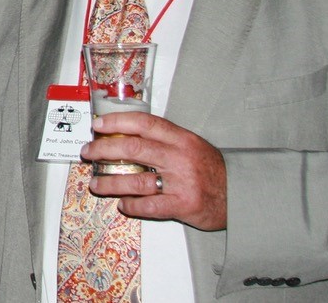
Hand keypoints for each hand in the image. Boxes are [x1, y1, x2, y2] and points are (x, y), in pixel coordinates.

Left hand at [83, 112, 227, 230]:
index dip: (117, 121)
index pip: (144, 123)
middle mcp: (179, 157)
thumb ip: (163, 139)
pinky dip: (132, 205)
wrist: (239, 195)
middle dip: (104, 150)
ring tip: (96, 184)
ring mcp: (181, 182)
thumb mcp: (190, 145)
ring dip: (110, 182)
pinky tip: (123, 204)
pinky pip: (149, 206)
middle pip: (133, 148)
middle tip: (88, 153)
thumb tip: (125, 134)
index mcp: (180, 138)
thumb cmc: (210, 169)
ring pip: (136, 180)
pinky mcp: (183, 205)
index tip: (98, 125)